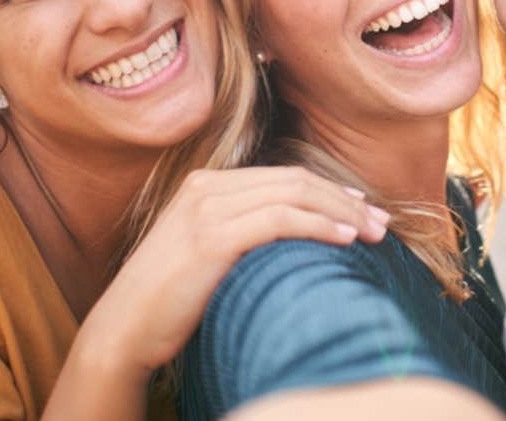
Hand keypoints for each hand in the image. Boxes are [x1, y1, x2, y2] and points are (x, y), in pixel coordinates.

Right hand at [52, 166, 387, 411]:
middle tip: (381, 222)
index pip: (283, 177)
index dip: (330, 190)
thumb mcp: (206, 253)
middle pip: (295, 180)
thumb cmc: (168, 301)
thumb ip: (242, 232)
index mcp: (206, 185)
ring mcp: (207, 208)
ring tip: (372, 233)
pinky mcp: (211, 236)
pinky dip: (317, 226)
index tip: (363, 207)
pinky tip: (343, 240)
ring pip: (293, 195)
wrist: (124, 328)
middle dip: (344, 200)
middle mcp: (207, 187)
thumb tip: (297, 234)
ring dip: (341, 212)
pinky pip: (279, 220)